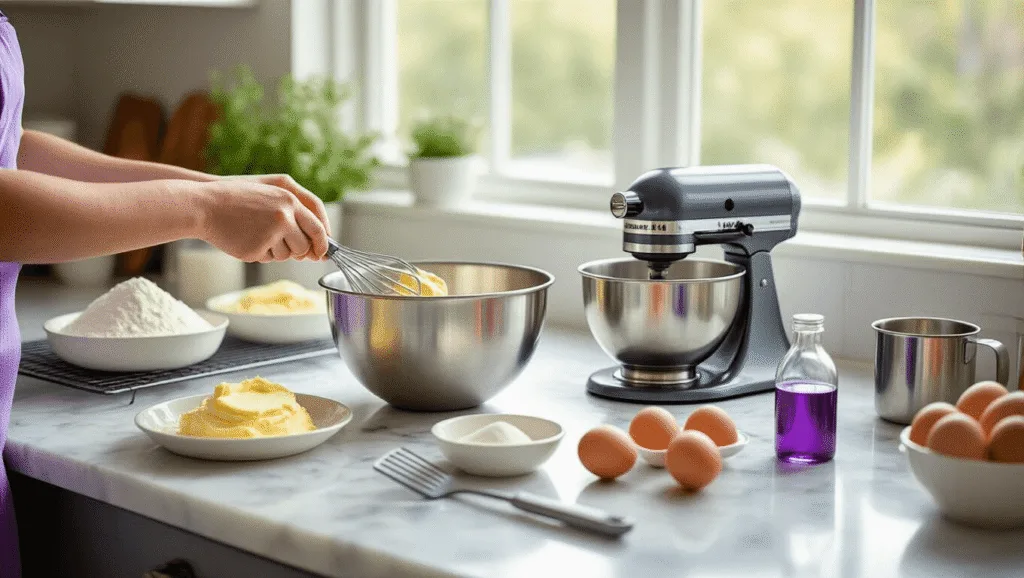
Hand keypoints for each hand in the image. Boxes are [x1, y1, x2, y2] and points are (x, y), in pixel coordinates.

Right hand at [195, 179, 328, 262]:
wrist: (205, 206)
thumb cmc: (239, 201)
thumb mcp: (270, 196)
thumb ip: (294, 215)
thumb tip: (317, 244)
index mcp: (289, 200)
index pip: (318, 228)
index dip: (323, 244)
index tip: (322, 253)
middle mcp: (283, 216)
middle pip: (305, 247)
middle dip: (299, 252)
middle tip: (282, 245)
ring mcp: (270, 233)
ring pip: (288, 255)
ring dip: (277, 252)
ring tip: (257, 235)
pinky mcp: (257, 248)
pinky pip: (269, 259)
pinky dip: (261, 254)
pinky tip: (247, 240)